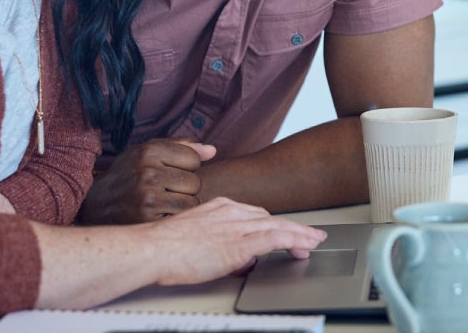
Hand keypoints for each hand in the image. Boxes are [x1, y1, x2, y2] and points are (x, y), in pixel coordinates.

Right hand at [80, 138, 215, 223]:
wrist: (94, 206)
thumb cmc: (128, 176)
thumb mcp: (146, 153)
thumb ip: (181, 148)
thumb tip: (213, 151)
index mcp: (148, 151)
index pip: (193, 159)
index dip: (186, 167)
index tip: (170, 172)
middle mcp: (147, 171)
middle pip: (195, 182)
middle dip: (185, 188)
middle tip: (166, 191)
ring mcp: (147, 196)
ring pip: (191, 202)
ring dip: (182, 205)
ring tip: (163, 203)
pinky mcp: (147, 219)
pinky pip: (181, 219)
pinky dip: (175, 219)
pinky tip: (160, 215)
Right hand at [140, 197, 326, 285]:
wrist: (153, 249)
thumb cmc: (164, 248)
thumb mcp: (195, 237)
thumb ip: (218, 244)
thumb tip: (238, 259)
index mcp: (219, 208)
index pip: (254, 214)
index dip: (273, 224)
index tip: (283, 229)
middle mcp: (231, 211)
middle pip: (270, 218)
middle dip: (291, 228)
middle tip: (308, 236)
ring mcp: (237, 225)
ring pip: (279, 226)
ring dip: (300, 234)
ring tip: (314, 241)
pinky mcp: (241, 242)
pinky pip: (277, 238)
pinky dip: (294, 240)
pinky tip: (304, 246)